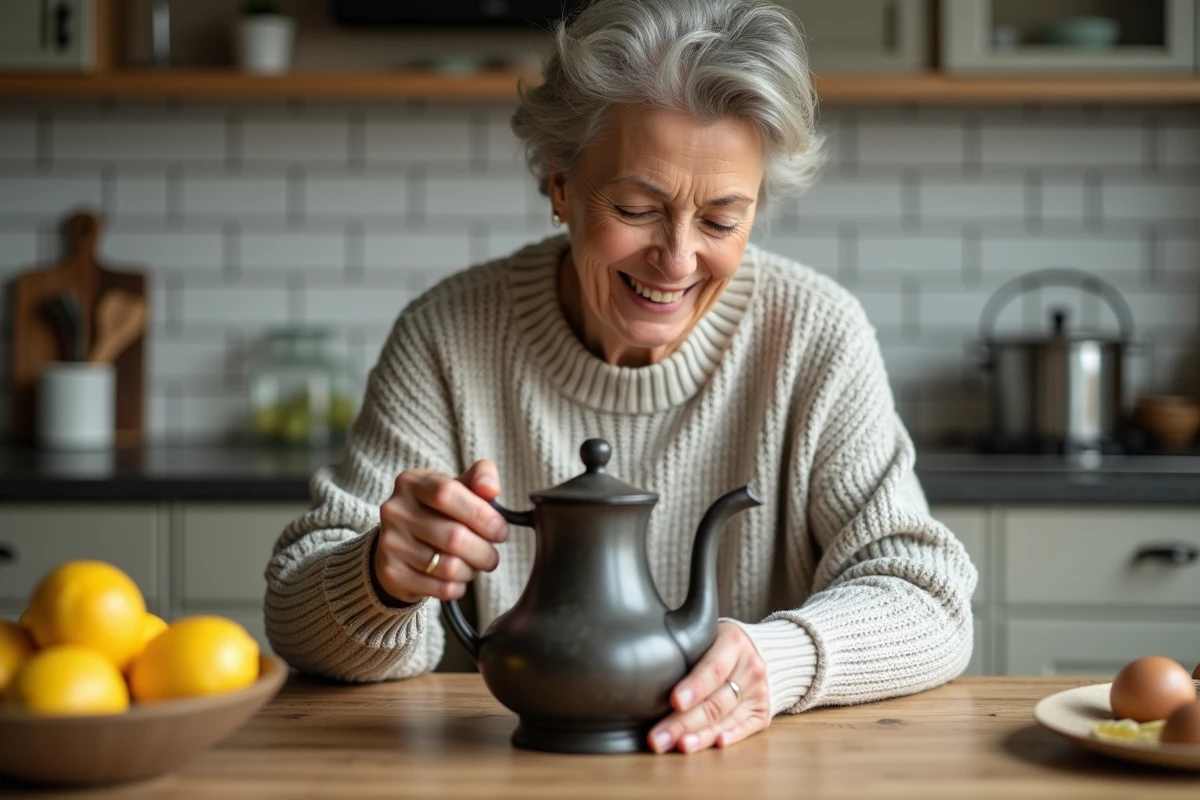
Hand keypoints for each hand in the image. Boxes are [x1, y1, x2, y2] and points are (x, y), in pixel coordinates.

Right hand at [373, 460, 509, 604]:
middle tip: (492, 556)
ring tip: (474, 565)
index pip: (447, 492)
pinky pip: (441, 588)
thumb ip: (480, 478)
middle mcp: (395, 510)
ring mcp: (390, 543)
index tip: (501, 530)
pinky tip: (458, 578)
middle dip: (484, 551)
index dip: (481, 514)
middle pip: (453, 536)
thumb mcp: (458, 487)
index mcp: (412, 483)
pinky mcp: (392, 573)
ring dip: (472, 570)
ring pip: (449, 566)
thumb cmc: (439, 511)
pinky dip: (459, 586)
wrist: (401, 544)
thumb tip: (491, 488)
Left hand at [648, 622, 769, 753]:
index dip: (694, 687)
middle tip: (658, 738)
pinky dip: (731, 736)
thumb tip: (645, 669)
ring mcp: (759, 692)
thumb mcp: (706, 633)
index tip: (674, 702)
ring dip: (700, 736)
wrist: (763, 650)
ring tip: (678, 746)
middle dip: (684, 722)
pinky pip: (746, 728)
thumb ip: (684, 646)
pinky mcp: (762, 712)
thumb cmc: (719, 643)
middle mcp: (750, 668)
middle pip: (715, 701)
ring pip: (726, 718)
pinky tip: (715, 744)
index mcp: (734, 642)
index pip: (713, 668)